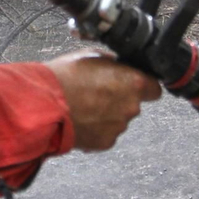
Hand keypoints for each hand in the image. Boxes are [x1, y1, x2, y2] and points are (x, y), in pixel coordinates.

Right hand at [45, 50, 161, 151]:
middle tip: (98, 92)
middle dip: (120, 99)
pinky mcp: (105, 142)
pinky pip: (107, 133)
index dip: (144, 86)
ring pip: (119, 119)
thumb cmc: (64, 79)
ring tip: (85, 105)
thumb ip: (111, 64)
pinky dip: (97, 128)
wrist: (43, 105)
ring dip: (107, 114)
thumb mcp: (91, 56)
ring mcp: (119, 127)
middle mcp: (131, 107)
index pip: (155, 88)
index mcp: (133, 83)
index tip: (134, 85)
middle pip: (134, 104)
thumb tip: (115, 65)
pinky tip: (81, 119)